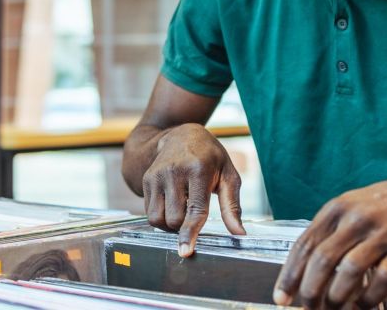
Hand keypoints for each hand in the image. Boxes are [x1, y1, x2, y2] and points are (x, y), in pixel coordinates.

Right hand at [141, 123, 244, 255]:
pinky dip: (161, 217)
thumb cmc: (210, 157)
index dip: (191, 232)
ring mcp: (157, 175)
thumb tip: (239, 234)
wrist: (181, 135)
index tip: (186, 251)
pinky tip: (172, 205)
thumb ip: (232, 205)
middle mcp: (174, 171)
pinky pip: (149, 213)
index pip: (194, 209)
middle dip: (184, 227)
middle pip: (175, 219)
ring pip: (158, 219)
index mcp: (199, 169)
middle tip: (193, 215)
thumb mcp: (228, 174)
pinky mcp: (147, 180)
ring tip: (182, 211)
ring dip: (170, 226)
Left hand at [273, 174, 386, 308]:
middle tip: (306, 308)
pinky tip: (361, 305)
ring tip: (331, 309)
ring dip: (336, 297)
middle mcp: (356, 220)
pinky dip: (368, 299)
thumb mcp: (346, 209)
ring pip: (350, 272)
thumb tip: (298, 271)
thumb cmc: (376, 208)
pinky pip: (381, 280)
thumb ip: (324, 234)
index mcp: (336, 209)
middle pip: (323, 260)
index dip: (290, 275)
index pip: (304, 245)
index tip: (281, 297)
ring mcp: (381, 235)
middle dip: (310, 290)